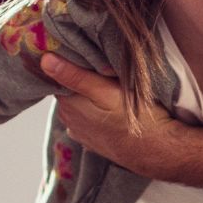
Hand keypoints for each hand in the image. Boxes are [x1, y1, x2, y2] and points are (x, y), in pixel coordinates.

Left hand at [42, 53, 180, 179]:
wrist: (158, 150)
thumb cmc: (136, 118)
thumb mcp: (105, 91)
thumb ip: (74, 76)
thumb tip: (44, 60)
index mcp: (68, 105)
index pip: (56, 77)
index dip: (67, 62)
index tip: (80, 51)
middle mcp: (69, 120)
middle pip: (67, 90)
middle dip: (77, 77)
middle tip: (97, 64)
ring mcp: (81, 132)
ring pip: (78, 103)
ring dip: (86, 93)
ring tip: (105, 82)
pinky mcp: (94, 139)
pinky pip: (88, 117)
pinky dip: (93, 109)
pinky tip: (107, 105)